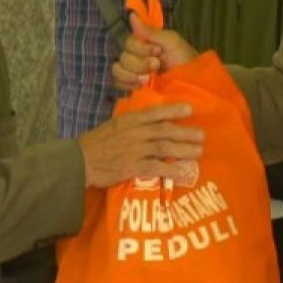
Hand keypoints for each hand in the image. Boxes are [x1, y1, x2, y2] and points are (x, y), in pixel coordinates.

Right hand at [79, 102, 202, 187]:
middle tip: (202, 135)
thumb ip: (131, 123)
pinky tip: (183, 172)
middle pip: (166, 131)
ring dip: (184, 150)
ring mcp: (135, 150)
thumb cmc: (96, 143)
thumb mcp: (113, 125)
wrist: (80, 161)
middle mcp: (136, 133)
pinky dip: (171, 170)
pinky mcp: (133, 167)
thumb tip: (149, 121)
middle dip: (186, 133)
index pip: (155, 113)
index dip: (174, 110)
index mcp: (130, 120)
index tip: (190, 110)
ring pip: (165, 148)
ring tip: (199, 152)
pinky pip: (157, 168)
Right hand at [112, 14, 198, 91]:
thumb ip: (151, 32)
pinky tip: (140, 86)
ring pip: (117, 70)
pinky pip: (118, 84)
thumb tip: (132, 15)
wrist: (192, 81)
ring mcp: (133, 72)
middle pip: (123, 57)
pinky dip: (127, 84)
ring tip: (148, 79)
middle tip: (157, 65)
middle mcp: (135, 56)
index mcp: (144, 44)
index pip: (128, 42)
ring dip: (132, 75)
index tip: (158, 51)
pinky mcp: (133, 86)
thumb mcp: (171, 42)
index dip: (140, 48)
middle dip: (140, 63)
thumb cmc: (184, 58)